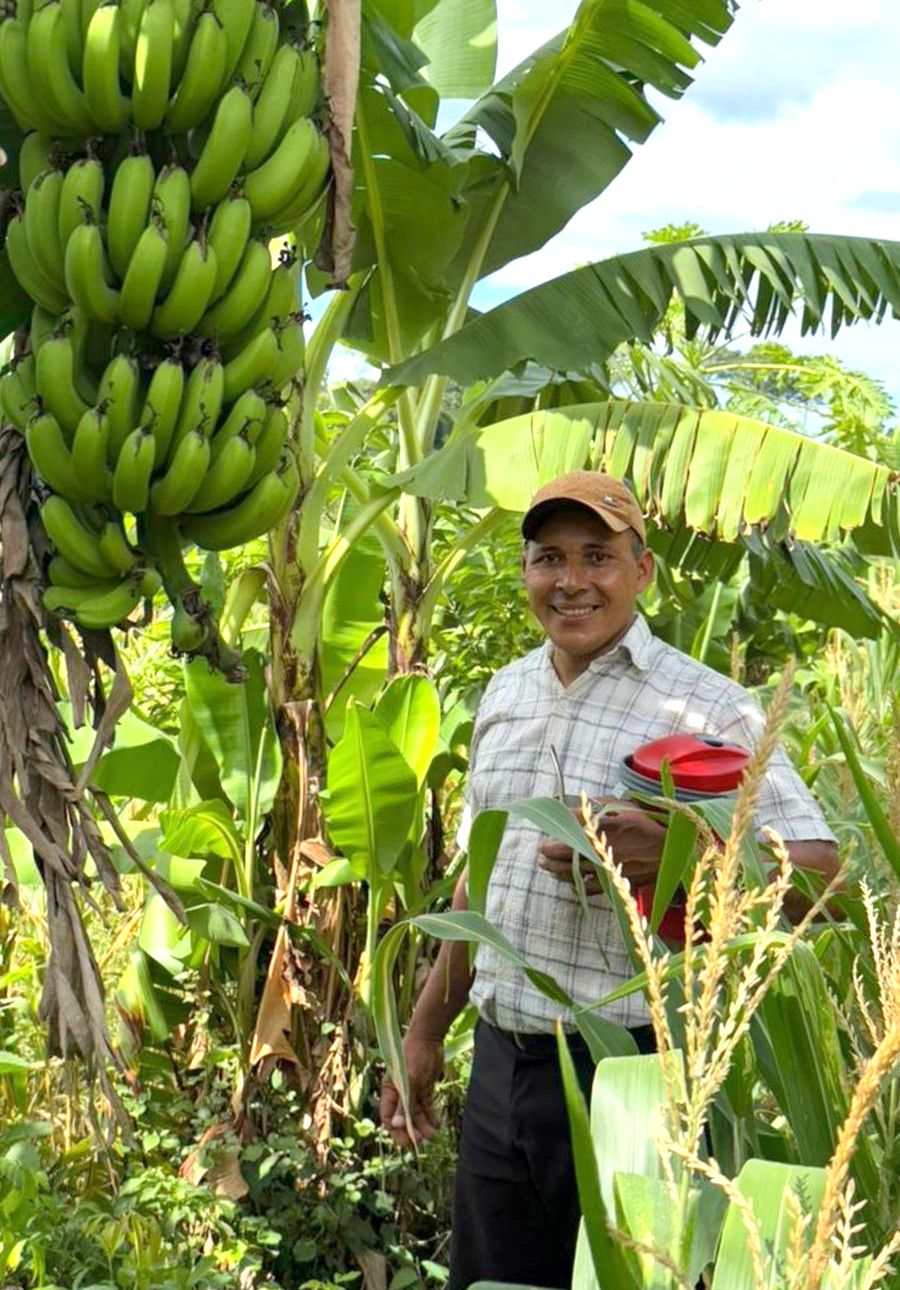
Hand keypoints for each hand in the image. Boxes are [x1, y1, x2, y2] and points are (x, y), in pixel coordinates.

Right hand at [380, 1034, 442, 1147]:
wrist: (428, 1038)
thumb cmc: (413, 1056)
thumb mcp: (409, 1080)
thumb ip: (403, 1103)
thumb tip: (396, 1125)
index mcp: (390, 1091)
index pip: (388, 1117)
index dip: (395, 1130)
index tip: (407, 1142)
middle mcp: (399, 1093)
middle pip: (403, 1118)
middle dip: (412, 1130)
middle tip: (422, 1141)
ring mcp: (413, 1091)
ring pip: (416, 1114)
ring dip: (424, 1125)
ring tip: (434, 1135)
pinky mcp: (424, 1088)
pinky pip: (426, 1106)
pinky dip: (431, 1116)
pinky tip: (437, 1124)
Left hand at [538, 798, 665, 891]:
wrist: (671, 853)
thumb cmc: (649, 826)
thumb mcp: (627, 808)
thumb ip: (603, 804)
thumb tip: (580, 805)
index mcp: (607, 825)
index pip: (573, 824)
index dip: (557, 827)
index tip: (549, 828)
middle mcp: (604, 846)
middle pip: (568, 850)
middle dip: (550, 850)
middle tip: (541, 850)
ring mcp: (607, 866)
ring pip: (574, 869)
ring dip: (556, 868)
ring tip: (546, 865)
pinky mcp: (613, 881)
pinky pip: (588, 886)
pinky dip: (575, 884)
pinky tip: (568, 882)